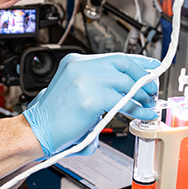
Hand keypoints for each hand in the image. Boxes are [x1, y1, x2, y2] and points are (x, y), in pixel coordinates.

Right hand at [23, 53, 158, 155]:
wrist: (35, 131)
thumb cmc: (54, 118)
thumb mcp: (75, 92)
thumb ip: (96, 86)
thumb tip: (126, 92)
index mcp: (75, 61)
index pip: (113, 56)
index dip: (137, 62)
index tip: (152, 68)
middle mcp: (80, 66)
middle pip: (123, 64)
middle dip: (143, 77)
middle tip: (151, 90)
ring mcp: (85, 80)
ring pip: (126, 81)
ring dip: (142, 94)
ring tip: (148, 104)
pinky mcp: (92, 98)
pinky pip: (124, 101)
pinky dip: (137, 109)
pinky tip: (142, 114)